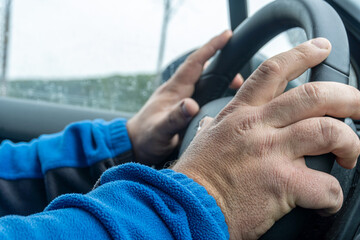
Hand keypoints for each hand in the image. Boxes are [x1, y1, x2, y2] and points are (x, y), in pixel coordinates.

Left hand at [127, 30, 242, 164]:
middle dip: (222, 65)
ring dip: (220, 80)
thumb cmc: (145, 138)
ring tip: (236, 86)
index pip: (195, 63)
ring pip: (204, 82)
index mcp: (174, 90)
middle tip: (240, 78)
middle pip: (203, 70)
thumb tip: (191, 105)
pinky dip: (214, 91)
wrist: (135, 146)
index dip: (211, 47)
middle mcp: (178, 91)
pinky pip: (202, 93)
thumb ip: (174, 118)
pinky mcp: (182, 108)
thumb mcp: (160, 130)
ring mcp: (180, 99)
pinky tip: (222, 98)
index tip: (227, 35)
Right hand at [172, 38, 359, 238]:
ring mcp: (270, 153)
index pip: (273, 71)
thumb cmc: (197, 176)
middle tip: (359, 105)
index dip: (302, 54)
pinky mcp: (281, 183)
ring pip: (328, 131)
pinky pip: (326, 185)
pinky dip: (333, 195)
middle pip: (313, 96)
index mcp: (240, 114)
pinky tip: (325, 200)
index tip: (321, 49)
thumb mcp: (204, 138)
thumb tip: (215, 121)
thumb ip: (216, 124)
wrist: (188, 207)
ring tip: (350, 155)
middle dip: (348, 97)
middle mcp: (257, 127)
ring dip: (350, 143)